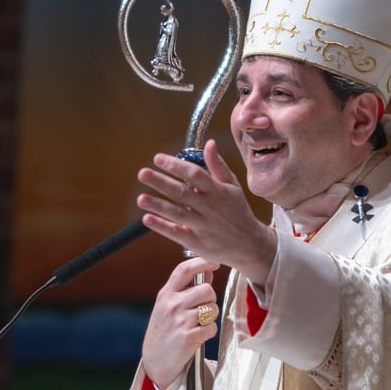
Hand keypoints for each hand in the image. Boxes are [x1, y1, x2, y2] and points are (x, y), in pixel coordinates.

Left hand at [135, 140, 277, 286]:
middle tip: (143, 173)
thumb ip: (218, 166)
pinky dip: (162, 227)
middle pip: (182, 193)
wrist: (250, 245)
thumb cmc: (238, 211)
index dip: (176, 165)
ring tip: (141, 198)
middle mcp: (209, 208)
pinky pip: (177, 233)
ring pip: (177, 214)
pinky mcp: (197, 242)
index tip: (158, 158)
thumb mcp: (232, 186)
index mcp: (217, 191)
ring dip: (158, 206)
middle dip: (161, 182)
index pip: (195, 174)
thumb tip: (209, 143)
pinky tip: (147, 219)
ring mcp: (202, 226)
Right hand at [142, 256, 219, 389]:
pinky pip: (212, 327)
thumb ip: (186, 289)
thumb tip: (208, 271)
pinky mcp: (189, 337)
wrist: (155, 361)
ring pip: (212, 309)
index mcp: (166, 294)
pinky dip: (209, 332)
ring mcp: (180, 321)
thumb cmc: (164, 331)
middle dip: (210, 299)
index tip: (215, 262)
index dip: (203, 262)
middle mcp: (172, 305)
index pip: (185, 269)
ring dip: (210, 317)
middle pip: (207, 289)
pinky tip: (197, 336)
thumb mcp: (168, 306)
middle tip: (202, 309)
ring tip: (197, 324)